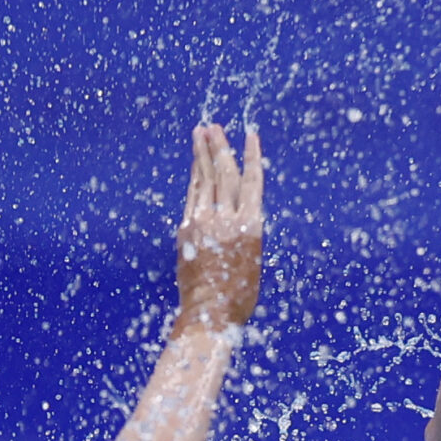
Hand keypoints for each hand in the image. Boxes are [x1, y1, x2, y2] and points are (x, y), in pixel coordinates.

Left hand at [174, 123, 263, 329]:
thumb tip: (232, 212)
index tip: (250, 134)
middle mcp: (228, 220)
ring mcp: (204, 223)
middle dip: (220, 147)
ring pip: (204, 180)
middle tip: (215, 126)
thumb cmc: (239, 295)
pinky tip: (194, 166)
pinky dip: (194, 178)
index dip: (251, 156)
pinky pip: (192, 197)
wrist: (210, 315)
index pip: (252, 181)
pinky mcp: (187, 230)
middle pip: (224, 173)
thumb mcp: (253, 258)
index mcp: (251, 227)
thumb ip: (245, 230)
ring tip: (200, 132)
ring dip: (203, 154)